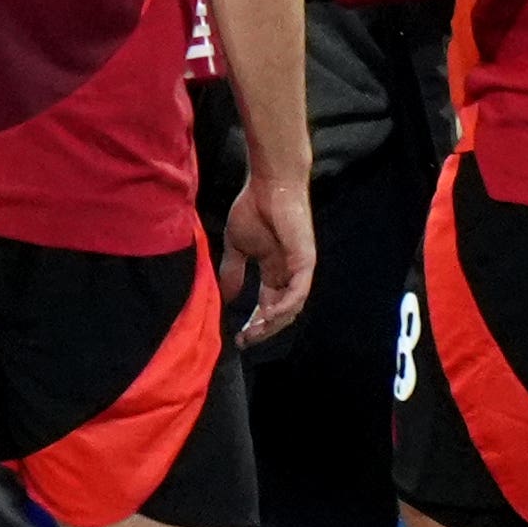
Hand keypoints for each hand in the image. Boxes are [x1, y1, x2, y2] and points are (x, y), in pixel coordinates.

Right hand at [221, 177, 314, 348]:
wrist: (268, 185)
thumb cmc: (253, 209)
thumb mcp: (236, 247)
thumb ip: (232, 272)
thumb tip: (222, 298)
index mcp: (272, 272)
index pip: (265, 306)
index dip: (253, 324)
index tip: (237, 338)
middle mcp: (287, 275)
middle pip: (279, 313)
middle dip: (262, 330)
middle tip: (244, 341)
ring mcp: (298, 270)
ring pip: (290, 307)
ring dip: (272, 324)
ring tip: (253, 332)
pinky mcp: (305, 262)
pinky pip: (298, 292)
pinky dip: (285, 306)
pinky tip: (268, 315)